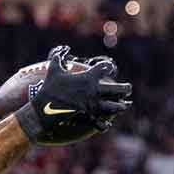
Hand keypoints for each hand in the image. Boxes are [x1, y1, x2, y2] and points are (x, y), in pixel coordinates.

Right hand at [13, 46, 132, 145]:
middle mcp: (94, 91)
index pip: (104, 68)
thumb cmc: (49, 88)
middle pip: (116, 89)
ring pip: (112, 106)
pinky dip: (103, 124)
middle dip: (125, 88)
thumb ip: (59, 57)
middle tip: (129, 88)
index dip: (108, 67)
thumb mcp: (53, 70)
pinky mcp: (87, 116)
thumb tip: (64, 48)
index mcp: (88, 78)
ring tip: (125, 105)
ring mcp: (92, 105)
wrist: (44, 108)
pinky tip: (107, 125)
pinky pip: (99, 122)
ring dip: (120, 106)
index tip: (109, 68)